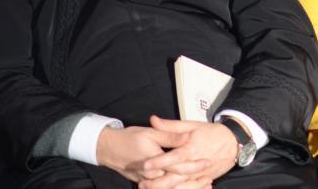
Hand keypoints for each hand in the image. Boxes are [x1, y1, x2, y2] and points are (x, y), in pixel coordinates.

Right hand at [96, 125, 211, 187]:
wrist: (108, 149)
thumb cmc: (129, 138)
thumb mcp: (151, 133)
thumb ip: (170, 136)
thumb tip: (188, 136)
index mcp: (156, 161)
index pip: (179, 166)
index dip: (195, 165)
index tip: (208, 162)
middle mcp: (152, 174)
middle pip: (177, 180)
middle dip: (195, 181)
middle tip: (209, 179)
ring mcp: (148, 181)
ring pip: (170, 187)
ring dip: (188, 186)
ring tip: (204, 185)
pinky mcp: (145, 182)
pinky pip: (162, 188)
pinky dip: (176, 187)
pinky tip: (188, 186)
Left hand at [142, 115, 237, 182]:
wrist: (232, 143)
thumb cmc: (212, 133)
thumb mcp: (191, 125)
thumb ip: (171, 126)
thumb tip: (154, 120)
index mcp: (190, 148)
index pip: (172, 158)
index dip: (158, 161)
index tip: (145, 164)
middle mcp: (194, 164)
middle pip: (174, 177)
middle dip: (157, 182)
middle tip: (143, 183)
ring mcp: (198, 174)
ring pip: (180, 186)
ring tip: (150, 188)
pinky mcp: (201, 179)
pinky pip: (189, 188)